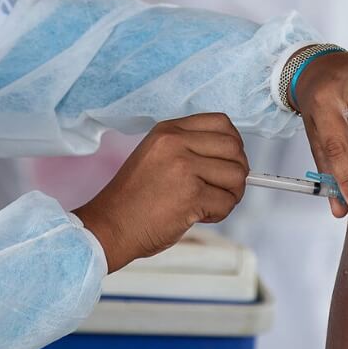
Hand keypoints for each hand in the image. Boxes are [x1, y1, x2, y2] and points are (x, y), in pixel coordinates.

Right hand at [75, 114, 249, 271]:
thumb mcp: (157, 156)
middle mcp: (176, 143)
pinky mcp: (190, 195)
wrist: (110, 226)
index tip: (228, 161)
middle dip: (237, 171)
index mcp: (168, 131)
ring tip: (210, 204)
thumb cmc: (134, 199)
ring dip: (231, 194)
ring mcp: (183, 167)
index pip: (221, 123)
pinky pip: (227, 202)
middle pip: (234, 148)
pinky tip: (199, 216)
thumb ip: (189, 149)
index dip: (233, 144)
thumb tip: (233, 157)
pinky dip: (219, 213)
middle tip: (224, 189)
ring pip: (236, 175)